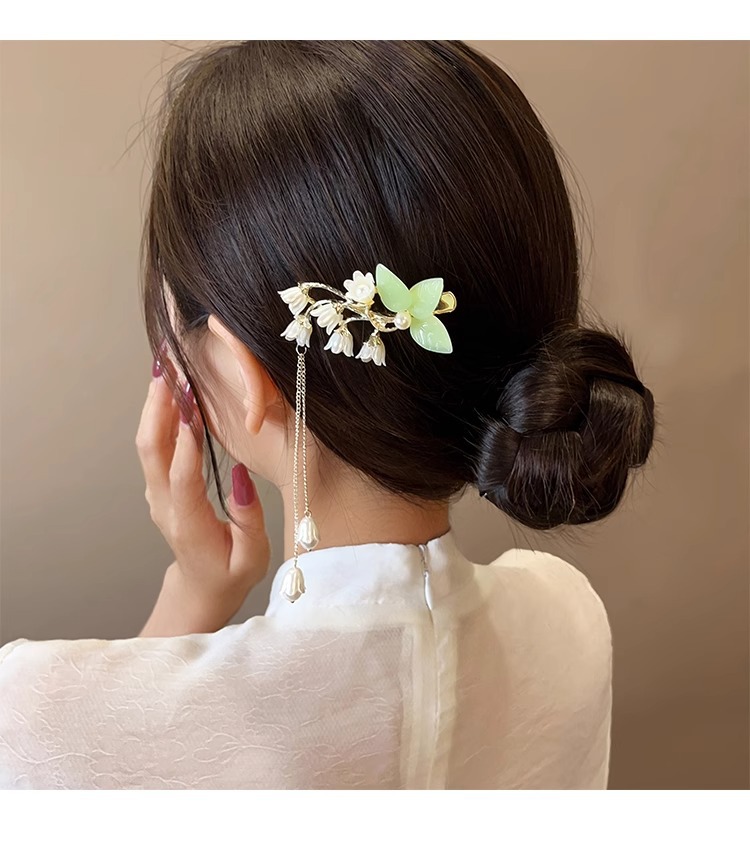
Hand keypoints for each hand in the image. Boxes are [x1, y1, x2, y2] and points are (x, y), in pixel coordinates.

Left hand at [136, 348, 270, 634]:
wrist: (200, 587)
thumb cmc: (230, 573)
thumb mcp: (251, 557)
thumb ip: (249, 520)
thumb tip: (242, 477)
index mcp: (188, 523)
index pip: (183, 475)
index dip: (187, 440)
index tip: (194, 404)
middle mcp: (164, 504)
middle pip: (152, 450)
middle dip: (159, 407)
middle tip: (171, 371)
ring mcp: (157, 494)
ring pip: (148, 444)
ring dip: (156, 406)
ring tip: (168, 369)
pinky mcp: (159, 486)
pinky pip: (154, 446)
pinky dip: (161, 416)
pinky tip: (172, 393)